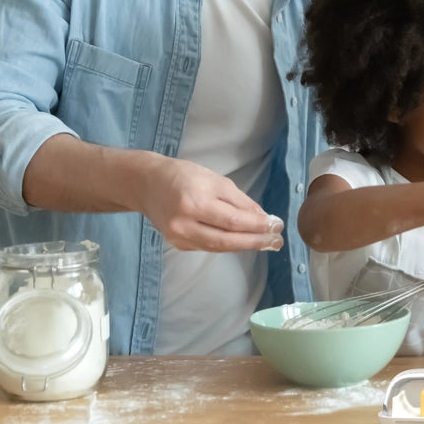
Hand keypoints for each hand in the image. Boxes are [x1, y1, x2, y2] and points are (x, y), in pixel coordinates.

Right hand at [137, 156, 283, 251]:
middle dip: (255, 241)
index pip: (233, 220)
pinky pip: (208, 247)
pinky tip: (244, 242)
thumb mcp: (214, 180)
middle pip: (226, 239)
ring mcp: (178, 236)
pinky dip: (228, 245)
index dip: (257, 226)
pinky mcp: (177, 244)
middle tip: (277, 241)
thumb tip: (263, 218)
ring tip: (266, 243)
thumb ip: (239, 200)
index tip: (277, 226)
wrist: (146, 184)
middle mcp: (184, 223)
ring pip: (218, 246)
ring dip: (245, 246)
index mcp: (194, 202)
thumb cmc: (183, 176)